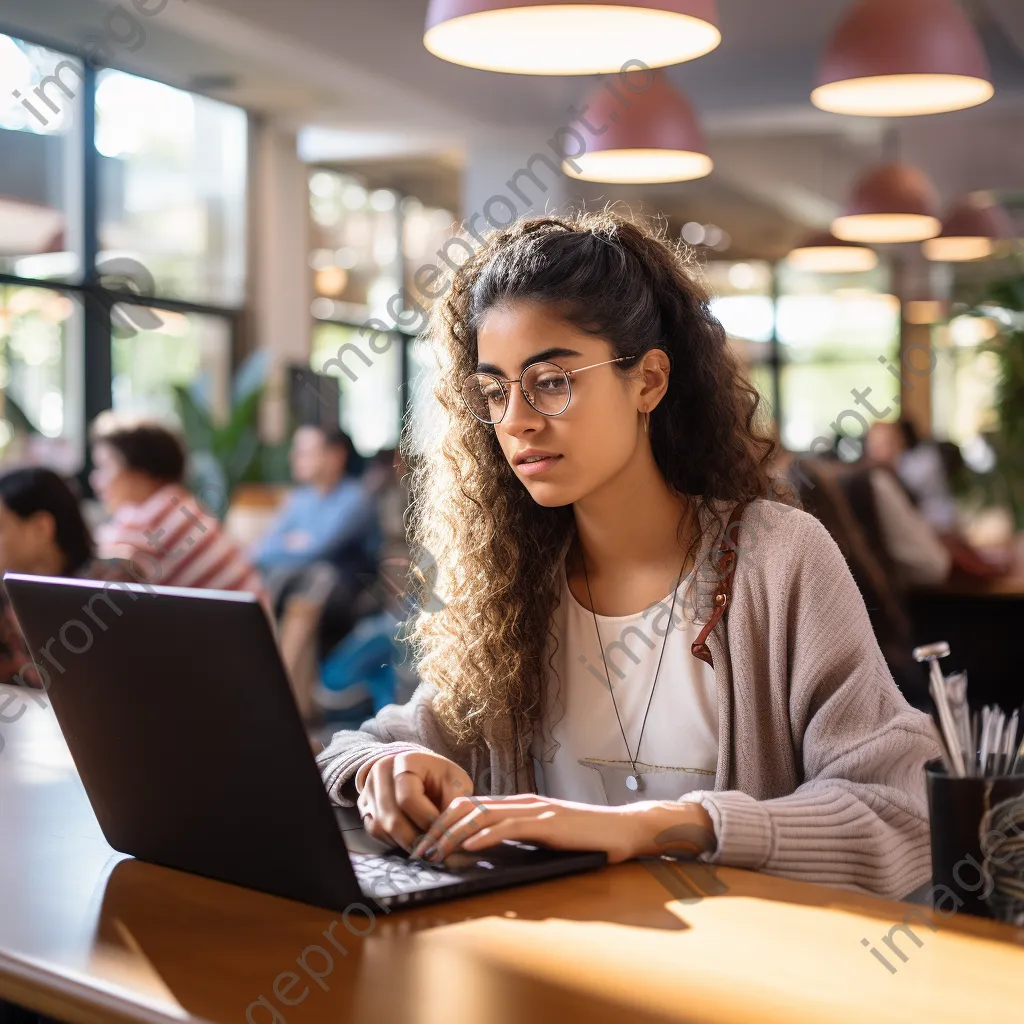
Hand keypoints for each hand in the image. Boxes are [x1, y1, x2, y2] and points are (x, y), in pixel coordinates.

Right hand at [356, 750, 473, 852]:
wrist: (421, 771)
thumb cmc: (441, 777)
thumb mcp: (456, 783)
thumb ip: (454, 805)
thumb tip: (448, 835)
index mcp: (405, 760)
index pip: (408, 798)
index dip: (426, 820)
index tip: (442, 831)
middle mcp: (380, 771)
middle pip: (391, 818)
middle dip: (416, 839)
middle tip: (434, 849)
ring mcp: (369, 788)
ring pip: (381, 827)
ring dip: (405, 843)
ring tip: (425, 845)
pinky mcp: (364, 804)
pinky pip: (375, 831)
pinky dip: (393, 841)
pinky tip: (410, 839)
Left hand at [409, 794, 716, 864]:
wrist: (621, 830)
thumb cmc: (584, 838)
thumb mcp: (543, 836)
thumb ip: (518, 837)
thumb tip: (486, 849)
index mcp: (519, 804)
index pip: (470, 807)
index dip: (443, 824)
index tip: (424, 843)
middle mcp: (522, 802)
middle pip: (469, 808)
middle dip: (439, 829)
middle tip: (419, 850)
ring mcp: (535, 810)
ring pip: (483, 816)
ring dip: (454, 834)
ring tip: (435, 850)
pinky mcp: (547, 823)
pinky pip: (509, 827)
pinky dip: (485, 835)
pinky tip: (469, 845)